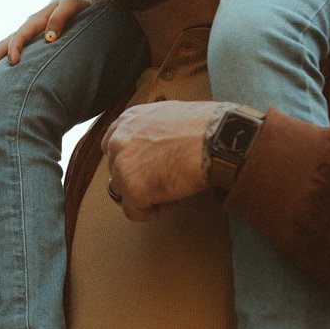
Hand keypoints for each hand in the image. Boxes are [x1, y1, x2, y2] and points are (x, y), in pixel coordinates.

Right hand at [0, 0, 88, 71]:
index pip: (20, 35)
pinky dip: (3, 60)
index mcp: (35, 20)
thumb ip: (60, 19)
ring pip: (5, 47)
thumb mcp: (71, 6)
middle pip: (5, 42)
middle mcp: (27, 28)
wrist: (77, 5)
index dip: (15, 48)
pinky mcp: (31, 43)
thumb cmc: (76, 7)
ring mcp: (27, 36)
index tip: (13, 62)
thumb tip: (49, 39)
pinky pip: (14, 51)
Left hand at [103, 101, 229, 220]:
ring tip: (172, 190)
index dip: (132, 161)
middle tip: (165, 179)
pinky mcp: (133, 189)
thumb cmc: (207, 126)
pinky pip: (135, 212)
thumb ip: (155, 130)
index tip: (148, 168)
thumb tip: (161, 143)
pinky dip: (153, 211)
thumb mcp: (172, 116)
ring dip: (146, 194)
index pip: (112, 146)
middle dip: (139, 178)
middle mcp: (119, 140)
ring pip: (123, 192)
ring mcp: (122, 166)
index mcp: (129, 120)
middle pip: (117, 171)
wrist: (216, 139)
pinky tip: (173, 201)